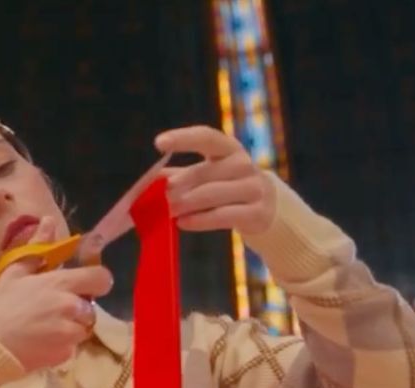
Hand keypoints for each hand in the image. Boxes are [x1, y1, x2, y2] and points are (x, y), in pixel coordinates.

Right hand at [0, 220, 114, 371]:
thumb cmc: (0, 306)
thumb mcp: (14, 273)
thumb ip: (37, 248)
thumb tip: (48, 220)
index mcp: (61, 284)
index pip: (101, 278)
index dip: (96, 281)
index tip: (84, 286)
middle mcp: (72, 307)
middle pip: (91, 306)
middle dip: (78, 308)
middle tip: (53, 311)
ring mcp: (70, 333)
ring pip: (82, 328)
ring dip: (70, 328)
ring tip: (44, 329)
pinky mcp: (65, 354)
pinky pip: (71, 347)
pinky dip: (60, 346)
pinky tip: (40, 343)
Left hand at [156, 126, 275, 237]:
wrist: (267, 208)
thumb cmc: (226, 187)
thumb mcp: (206, 176)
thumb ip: (179, 176)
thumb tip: (147, 180)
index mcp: (229, 149)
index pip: (206, 137)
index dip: (182, 138)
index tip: (158, 143)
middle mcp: (244, 164)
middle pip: (203, 173)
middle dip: (176, 188)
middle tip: (158, 200)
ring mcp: (254, 187)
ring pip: (210, 195)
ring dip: (184, 205)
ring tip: (168, 212)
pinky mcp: (257, 212)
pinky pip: (221, 215)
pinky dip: (198, 220)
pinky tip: (182, 223)